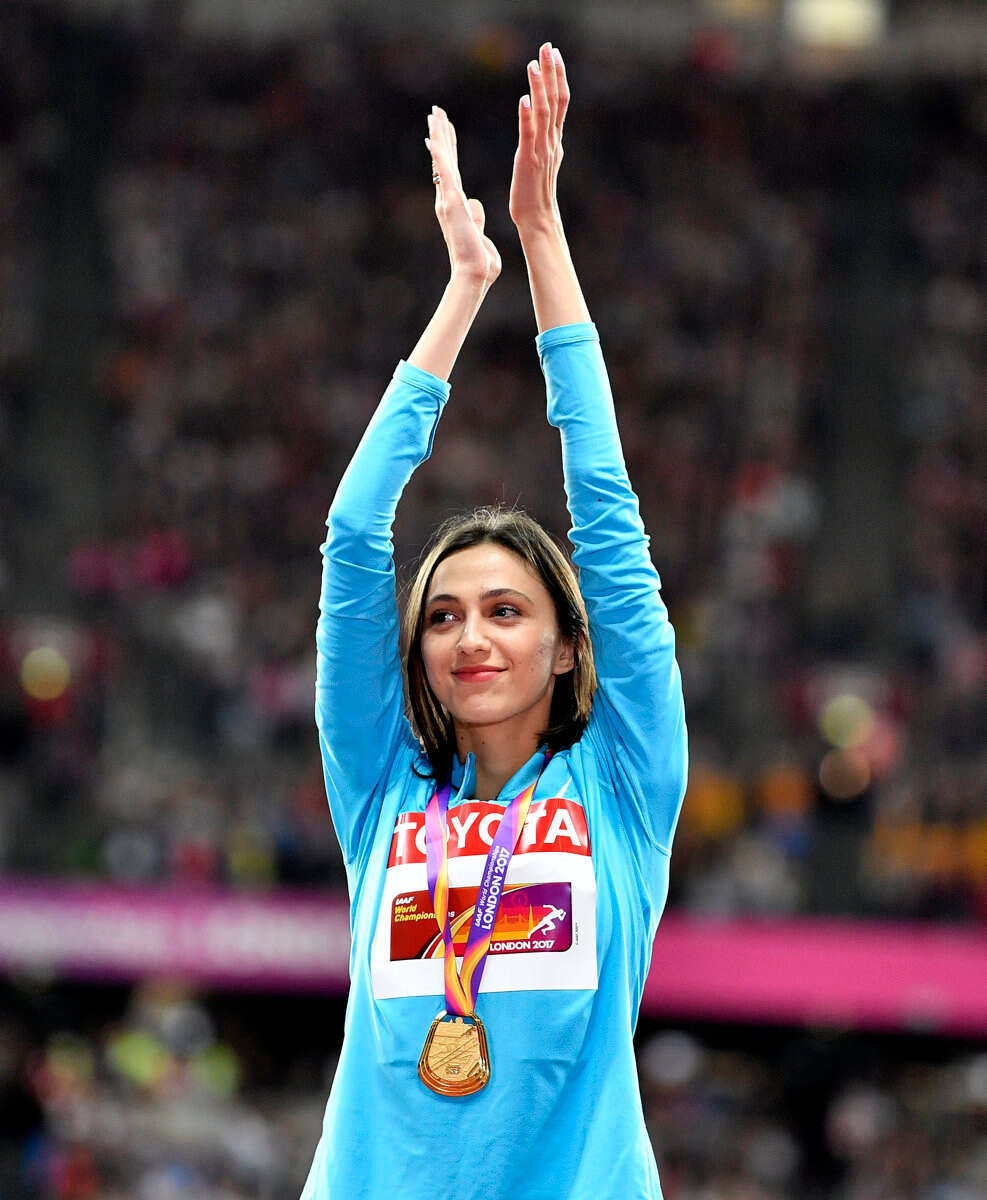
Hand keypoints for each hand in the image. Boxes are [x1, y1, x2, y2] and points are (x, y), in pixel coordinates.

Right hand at [426, 106, 500, 287]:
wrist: (473, 276)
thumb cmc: (479, 264)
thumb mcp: (479, 235)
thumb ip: (476, 219)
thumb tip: (475, 206)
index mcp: (456, 207)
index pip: (451, 172)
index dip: (448, 151)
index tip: (445, 131)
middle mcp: (447, 201)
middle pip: (443, 161)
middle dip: (439, 136)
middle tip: (435, 114)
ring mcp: (447, 201)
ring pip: (441, 161)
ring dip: (437, 136)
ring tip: (434, 114)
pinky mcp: (452, 202)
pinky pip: (444, 172)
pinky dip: (438, 153)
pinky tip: (433, 134)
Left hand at [509, 42, 569, 233]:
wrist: (538, 221)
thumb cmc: (535, 195)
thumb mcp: (541, 160)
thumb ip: (541, 137)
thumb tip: (533, 113)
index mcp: (554, 141)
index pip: (559, 102)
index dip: (557, 77)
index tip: (554, 54)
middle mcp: (551, 142)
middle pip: (555, 101)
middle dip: (552, 73)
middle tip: (548, 47)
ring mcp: (541, 151)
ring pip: (543, 113)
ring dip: (539, 88)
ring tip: (534, 64)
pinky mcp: (528, 161)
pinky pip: (528, 135)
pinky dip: (526, 116)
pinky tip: (523, 99)